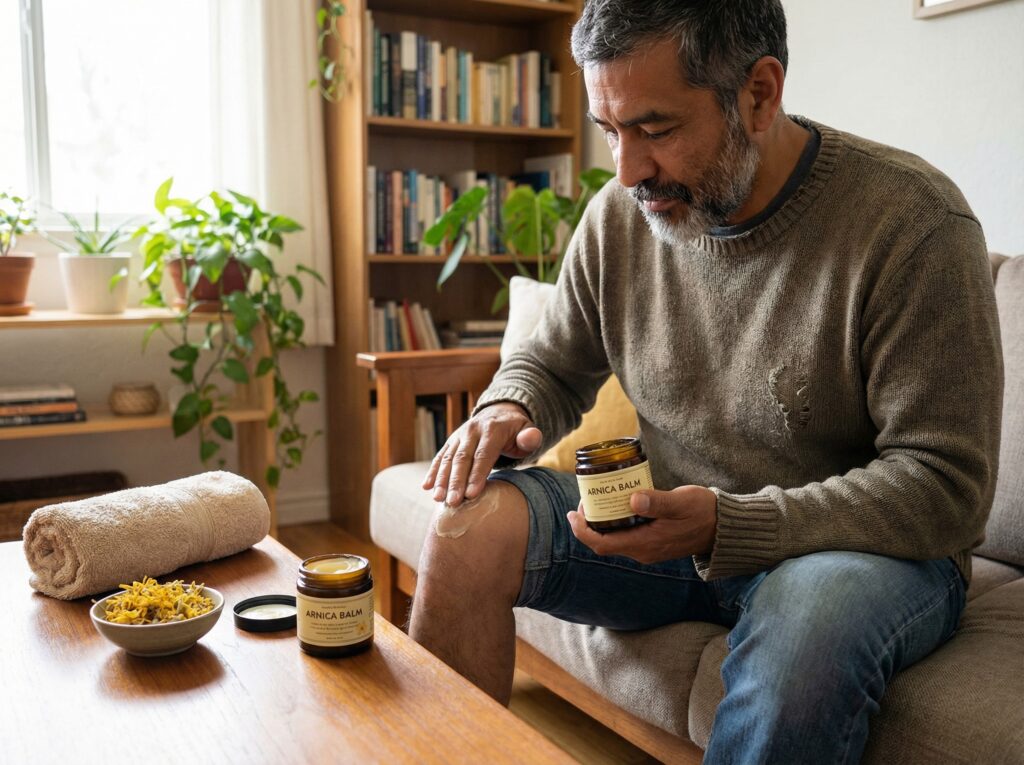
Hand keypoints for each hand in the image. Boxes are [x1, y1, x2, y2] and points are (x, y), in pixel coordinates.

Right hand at [422, 402, 542, 506]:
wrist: (500, 414)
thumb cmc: (517, 431)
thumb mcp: (528, 431)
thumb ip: (530, 437)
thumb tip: (529, 438)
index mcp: (492, 429)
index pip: (483, 454)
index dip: (477, 475)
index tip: (471, 495)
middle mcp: (472, 430)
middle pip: (462, 458)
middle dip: (456, 482)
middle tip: (453, 503)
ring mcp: (459, 436)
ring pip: (448, 458)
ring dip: (441, 479)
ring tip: (438, 499)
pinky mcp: (451, 442)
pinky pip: (440, 457)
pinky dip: (432, 472)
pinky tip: (426, 487)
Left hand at [567, 486, 717, 563]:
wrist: (723, 527)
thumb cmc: (703, 512)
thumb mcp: (681, 502)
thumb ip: (657, 502)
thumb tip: (633, 500)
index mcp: (645, 544)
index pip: (602, 544)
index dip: (582, 531)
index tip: (573, 512)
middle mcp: (643, 551)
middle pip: (604, 542)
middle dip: (588, 524)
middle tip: (585, 499)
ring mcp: (648, 548)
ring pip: (614, 539)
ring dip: (601, 523)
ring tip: (596, 500)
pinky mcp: (653, 542)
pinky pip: (625, 535)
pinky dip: (615, 522)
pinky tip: (616, 504)